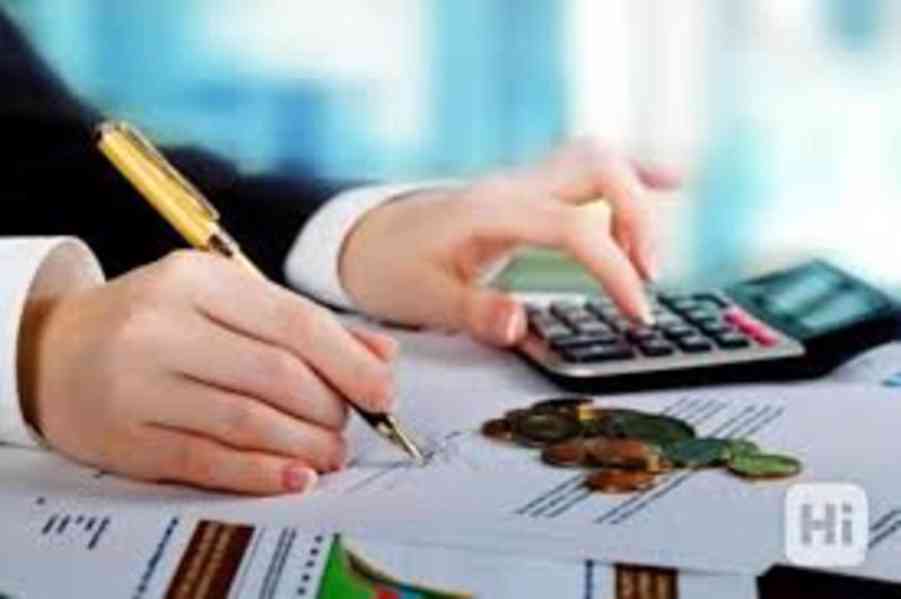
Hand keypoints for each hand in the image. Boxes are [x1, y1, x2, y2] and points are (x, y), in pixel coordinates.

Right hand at [17, 251, 396, 494]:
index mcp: (196, 279)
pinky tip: (292, 476)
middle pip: (276, 374)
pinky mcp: (124, 438)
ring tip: (330, 454)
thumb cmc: (158, 322)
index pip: (294, 323)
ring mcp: (138, 384)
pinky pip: (207, 460)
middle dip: (329, 407)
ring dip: (303, 444)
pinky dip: (260, 472)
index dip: (349, 362)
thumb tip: (382, 356)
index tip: (382, 392)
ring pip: (247, 420)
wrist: (55, 352)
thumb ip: (302, 324)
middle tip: (347, 426)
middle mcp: (162, 326)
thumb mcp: (224, 301)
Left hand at [340, 139, 681, 345]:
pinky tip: (669, 181)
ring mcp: (523, 182)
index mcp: (489, 213)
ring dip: (637, 197)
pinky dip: (631, 175)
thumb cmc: (393, 269)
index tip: (637, 312)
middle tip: (648, 278)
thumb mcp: (423, 300)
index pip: (573, 227)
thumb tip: (519, 326)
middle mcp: (513, 187)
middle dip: (639, 219)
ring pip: (597, 159)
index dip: (614, 268)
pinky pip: (587, 167)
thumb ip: (473, 312)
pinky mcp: (530, 190)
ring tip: (649, 254)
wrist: (368, 239)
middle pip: (598, 168)